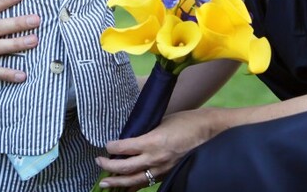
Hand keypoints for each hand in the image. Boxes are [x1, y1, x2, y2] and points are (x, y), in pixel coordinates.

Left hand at [95, 110, 210, 189]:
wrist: (208, 132)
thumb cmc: (185, 122)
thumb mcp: (161, 121)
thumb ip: (145, 131)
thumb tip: (130, 135)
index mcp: (152, 141)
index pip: (124, 147)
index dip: (112, 147)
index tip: (106, 145)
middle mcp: (155, 158)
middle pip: (126, 168)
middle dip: (109, 167)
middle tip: (98, 163)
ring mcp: (162, 169)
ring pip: (135, 180)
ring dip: (118, 182)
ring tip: (105, 183)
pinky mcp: (168, 174)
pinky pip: (147, 183)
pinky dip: (134, 186)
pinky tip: (125, 188)